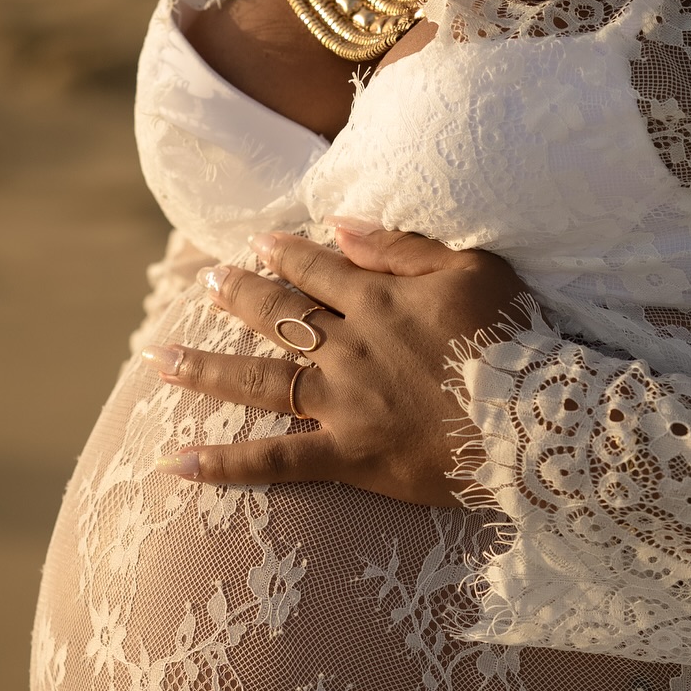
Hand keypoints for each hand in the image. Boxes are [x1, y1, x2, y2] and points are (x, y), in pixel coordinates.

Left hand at [143, 221, 527, 504]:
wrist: (531, 419)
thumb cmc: (514, 339)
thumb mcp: (472, 269)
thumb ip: (402, 247)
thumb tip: (340, 227)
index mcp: (378, 298)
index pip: (317, 268)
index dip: (283, 254)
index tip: (256, 245)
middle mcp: (347, 346)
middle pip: (277, 315)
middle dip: (236, 296)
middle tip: (204, 282)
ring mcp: (341, 401)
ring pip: (259, 379)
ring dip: (206, 368)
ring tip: (159, 359)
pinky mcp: (346, 454)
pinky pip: (274, 460)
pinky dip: (223, 463)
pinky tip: (173, 463)